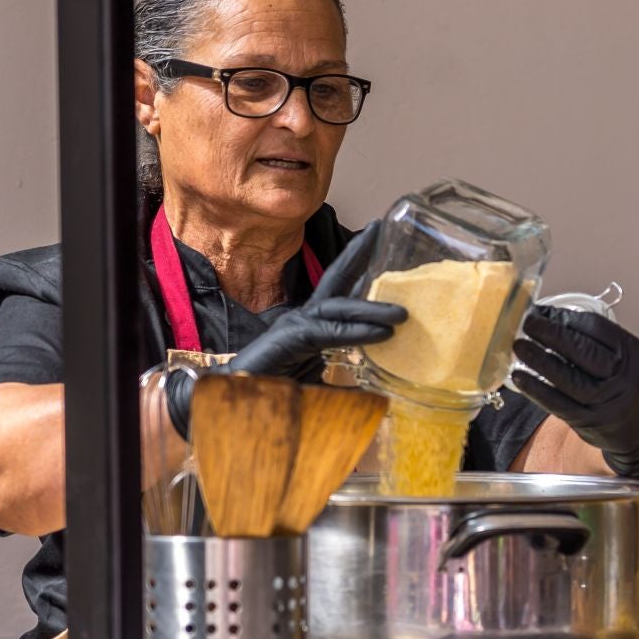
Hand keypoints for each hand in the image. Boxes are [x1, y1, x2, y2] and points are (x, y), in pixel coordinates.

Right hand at [164, 223, 404, 434]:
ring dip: (370, 307)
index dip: (357, 267)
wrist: (237, 409)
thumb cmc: (274, 397)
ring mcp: (294, 327)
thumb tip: (372, 396)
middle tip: (380, 229)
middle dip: (358, 255)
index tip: (377, 242)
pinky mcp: (289, 341)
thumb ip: (342, 389)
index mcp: (311, 327)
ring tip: (401, 313)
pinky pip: (327, 331)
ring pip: (336, 307)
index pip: (339, 293)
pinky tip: (380, 333)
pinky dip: (355, 331)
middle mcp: (302, 320)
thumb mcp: (319, 391)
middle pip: (335, 282)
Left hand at [510, 305, 638, 478]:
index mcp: (632, 352)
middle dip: (551, 334)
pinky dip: (536, 390)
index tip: (542, 311)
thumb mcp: (624, 354)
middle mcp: (622, 377)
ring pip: (569, 379)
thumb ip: (591, 338)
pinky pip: (558, 404)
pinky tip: (520, 377)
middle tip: (528, 323)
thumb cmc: (629, 383)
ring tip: (520, 346)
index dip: (565, 317)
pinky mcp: (589, 421)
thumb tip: (547, 316)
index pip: (596, 328)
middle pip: (583, 351)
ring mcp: (606, 402)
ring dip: (540, 360)